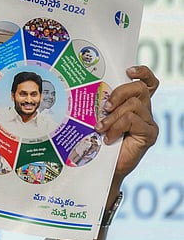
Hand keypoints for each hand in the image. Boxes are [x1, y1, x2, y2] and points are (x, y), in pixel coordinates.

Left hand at [95, 65, 158, 182]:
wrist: (104, 168)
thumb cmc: (98, 142)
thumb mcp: (99, 119)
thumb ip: (102, 106)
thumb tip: (89, 91)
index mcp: (134, 103)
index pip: (147, 82)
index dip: (142, 72)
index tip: (128, 70)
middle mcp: (144, 110)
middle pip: (139, 88)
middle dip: (119, 93)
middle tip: (104, 107)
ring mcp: (148, 122)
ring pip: (134, 105)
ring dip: (113, 115)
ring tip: (100, 127)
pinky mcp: (149, 133)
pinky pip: (133, 120)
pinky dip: (117, 127)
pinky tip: (108, 137)